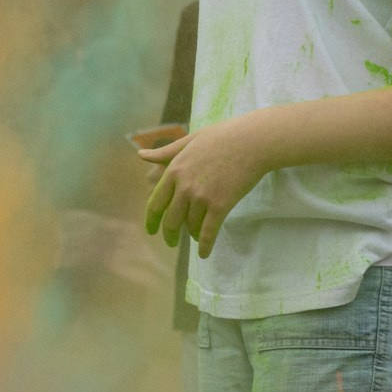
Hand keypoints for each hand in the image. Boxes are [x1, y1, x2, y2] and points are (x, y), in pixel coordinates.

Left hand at [141, 121, 270, 257]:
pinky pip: (208, 232)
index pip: (155, 203)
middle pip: (170, 219)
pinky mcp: (220, 205)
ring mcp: (202, 197)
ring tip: (194, 236)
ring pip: (190, 225)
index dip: (151, 220)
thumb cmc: (221, 137)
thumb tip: (141, 156)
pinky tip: (203, 253)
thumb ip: (165, 153)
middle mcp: (184, 187)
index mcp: (173, 171)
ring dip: (191, 235)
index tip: (151, 231)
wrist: (251, 142)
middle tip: (171, 242)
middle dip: (169, 235)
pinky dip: (204, 245)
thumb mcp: (188, 141)